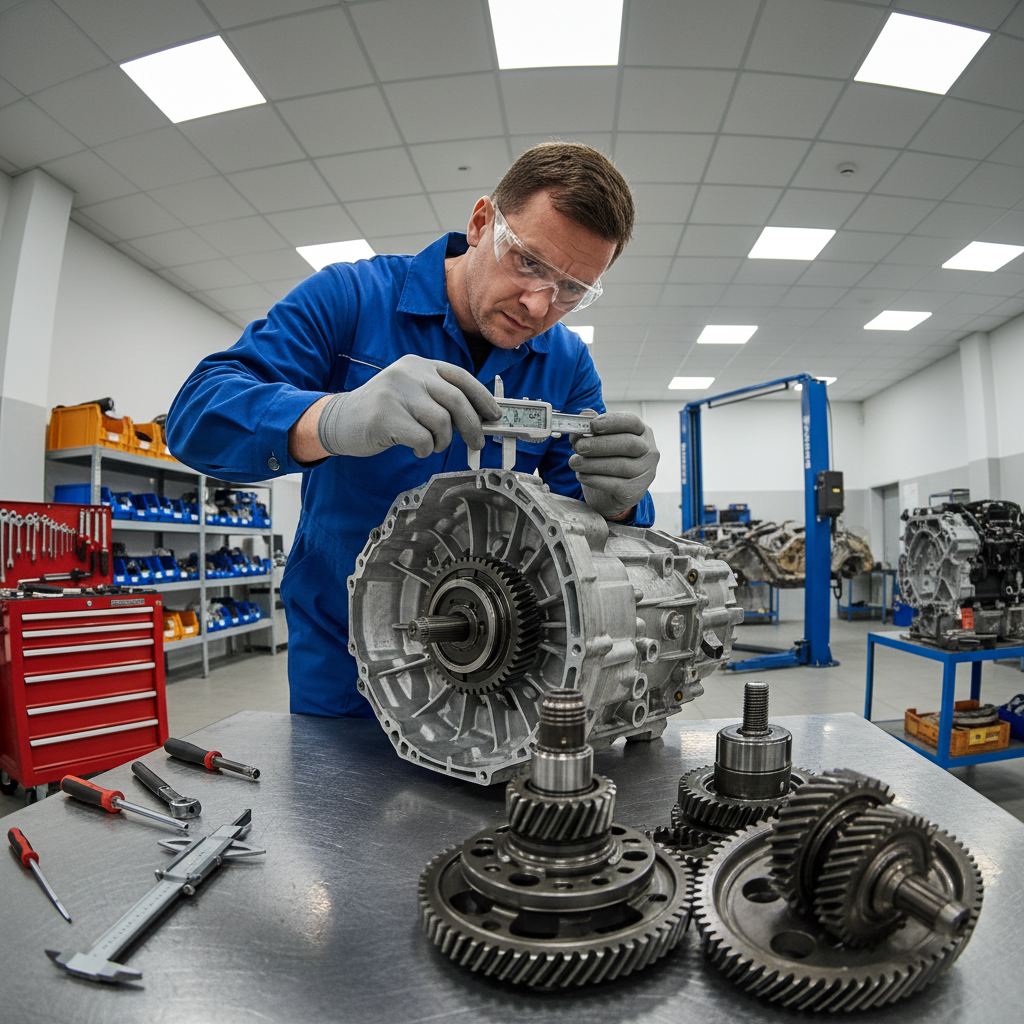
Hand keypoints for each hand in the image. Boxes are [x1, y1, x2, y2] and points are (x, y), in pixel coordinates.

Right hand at [316, 355, 500, 458]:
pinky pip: (423, 439)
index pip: (461, 377)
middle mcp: (409, 373)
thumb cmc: (383, 411)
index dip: (482, 398)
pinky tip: (416, 449)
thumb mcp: (411, 392)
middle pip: (456, 400)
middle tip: (477, 442)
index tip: (494, 416)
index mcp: (419, 364)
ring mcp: (396, 393)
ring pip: (442, 422)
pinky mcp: (386, 417)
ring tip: (432, 444)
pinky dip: (426, 449)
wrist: (339, 420)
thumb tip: (479, 417)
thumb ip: (439, 397)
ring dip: (443, 441)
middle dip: (472, 426)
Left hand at [568, 412, 659, 518]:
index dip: (612, 421)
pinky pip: (615, 485)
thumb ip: (590, 428)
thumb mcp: (596, 441)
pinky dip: (594, 479)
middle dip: (600, 444)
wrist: (608, 494)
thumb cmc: (605, 460)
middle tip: (578, 447)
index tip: (593, 425)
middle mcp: (649, 451)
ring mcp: (645, 473)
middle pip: (628, 444)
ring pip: (621, 465)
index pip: (631, 422)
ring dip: (592, 463)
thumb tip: (585, 414)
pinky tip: (581, 475)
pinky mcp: (635, 492)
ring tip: (574, 462)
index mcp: (642, 432)